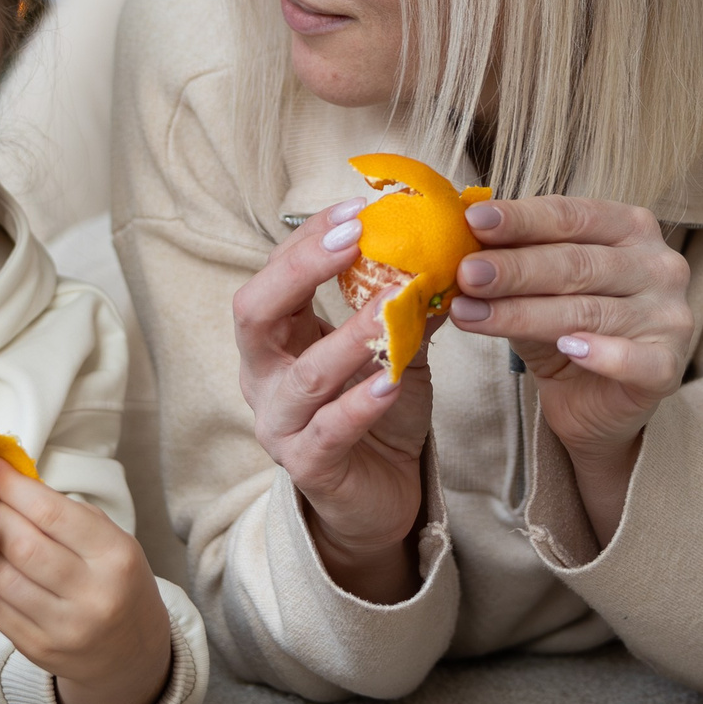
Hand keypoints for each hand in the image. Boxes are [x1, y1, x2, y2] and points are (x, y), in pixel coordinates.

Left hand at [0, 460, 174, 703]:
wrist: (132, 653)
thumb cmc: (119, 584)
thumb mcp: (112, 541)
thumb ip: (65, 512)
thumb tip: (9, 479)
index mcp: (116, 556)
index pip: (51, 512)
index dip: (13, 485)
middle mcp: (93, 594)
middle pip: (21, 544)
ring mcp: (64, 628)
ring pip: (1, 577)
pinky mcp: (39, 649)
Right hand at [233, 197, 435, 603]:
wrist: (378, 497)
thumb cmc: (377, 414)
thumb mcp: (394, 349)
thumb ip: (406, 305)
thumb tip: (448, 247)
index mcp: (276, 339)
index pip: (275, 274)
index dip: (309, 239)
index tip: (357, 207)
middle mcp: (263, 377)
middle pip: (254, 313)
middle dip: (300, 270)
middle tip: (353, 238)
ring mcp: (279, 424)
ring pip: (303, 376)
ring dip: (349, 336)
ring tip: (391, 307)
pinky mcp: (307, 467)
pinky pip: (328, 431)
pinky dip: (359, 403)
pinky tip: (389, 380)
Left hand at [447, 195, 693, 542]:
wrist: (592, 402)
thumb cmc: (564, 327)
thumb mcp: (533, 289)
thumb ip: (509, 262)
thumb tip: (456, 241)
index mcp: (630, 227)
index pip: (570, 216)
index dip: (521, 218)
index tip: (472, 220)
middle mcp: (659, 264)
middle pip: (576, 262)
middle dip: (514, 268)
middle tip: (466, 273)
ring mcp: (670, 315)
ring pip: (588, 310)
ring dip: (524, 313)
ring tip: (471, 315)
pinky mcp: (668, 365)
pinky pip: (632, 358)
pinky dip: (599, 352)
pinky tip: (566, 349)